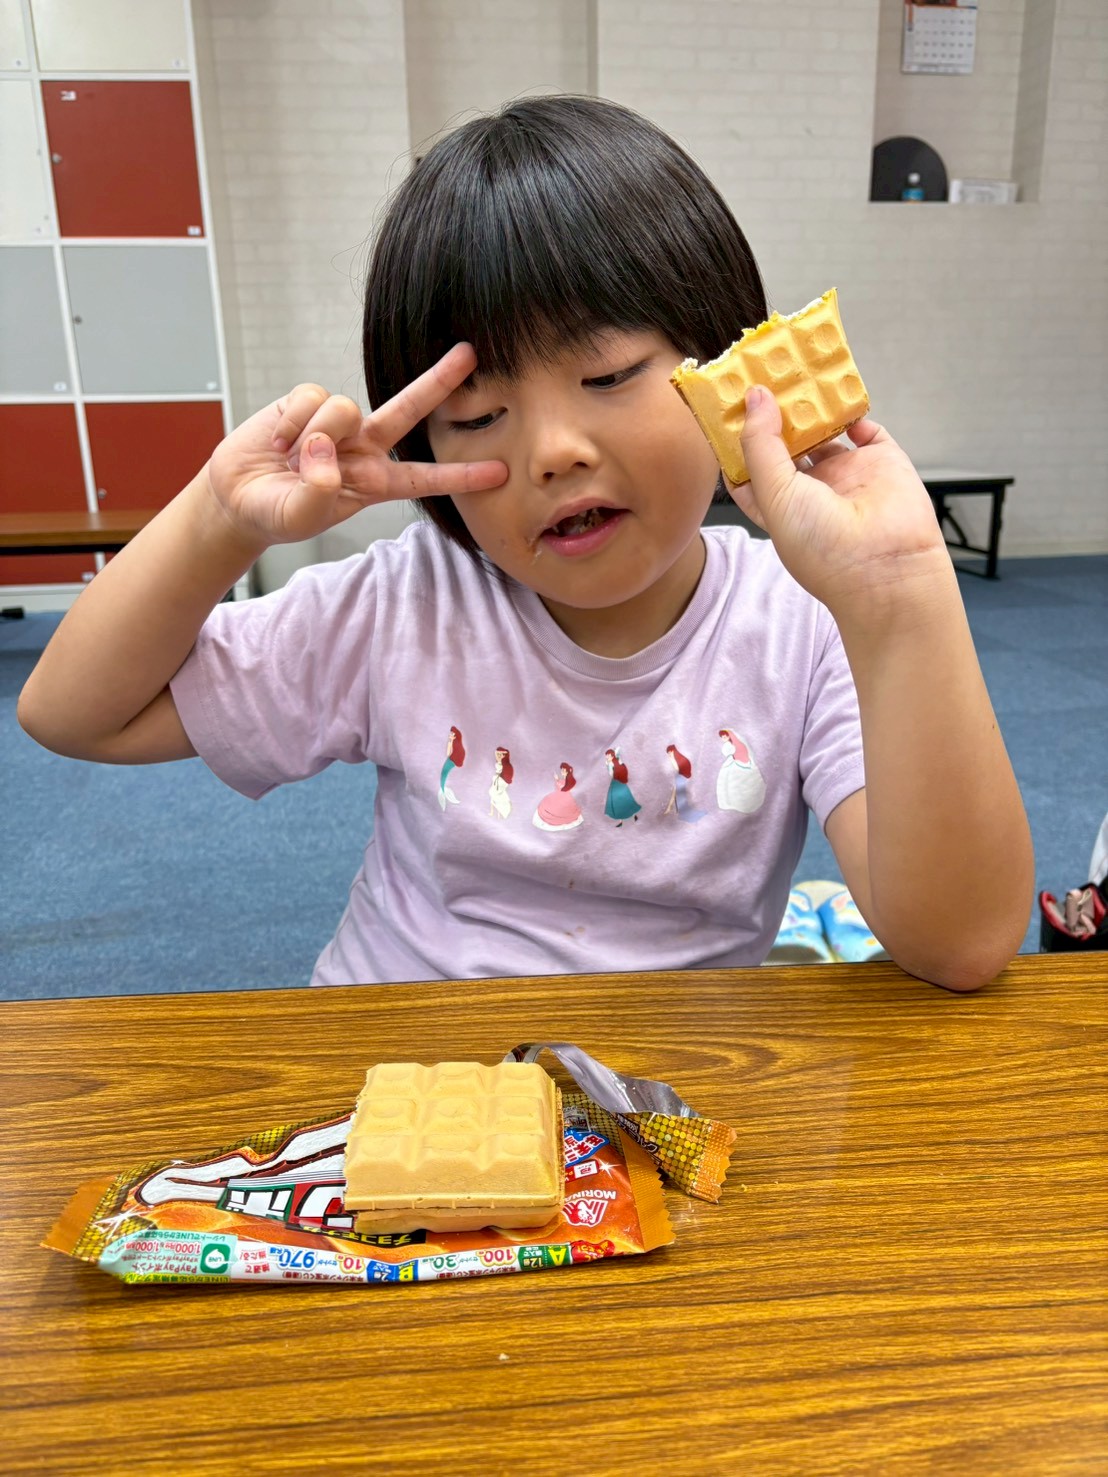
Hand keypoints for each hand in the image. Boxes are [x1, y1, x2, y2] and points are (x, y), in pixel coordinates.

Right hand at [204, 343, 507, 544]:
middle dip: (439, 381)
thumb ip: (316, 490)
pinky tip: (276, 442)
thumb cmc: (276, 513)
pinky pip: (311, 397)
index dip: (461, 475)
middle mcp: (364, 447)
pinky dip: (292, 422)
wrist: (236, 498)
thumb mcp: (300, 516)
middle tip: (469, 354)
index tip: (501, 471)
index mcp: (374, 482)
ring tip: (290, 458)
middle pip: (409, 409)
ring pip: (345, 407)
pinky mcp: (306, 402)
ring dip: (315, 433)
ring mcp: (337, 423)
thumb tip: (324, 448)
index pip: (424, 478)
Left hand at [730, 385, 947, 613]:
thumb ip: (760, 445)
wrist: (887, 568)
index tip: (725, 408)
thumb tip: (755, 397)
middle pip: (786, 444)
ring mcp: (847, 475)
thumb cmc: (822, 547)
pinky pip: (865, 428)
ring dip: (810, 406)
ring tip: (793, 373)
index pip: (750, 471)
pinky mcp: (880, 462)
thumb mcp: (774, 494)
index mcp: (779, 507)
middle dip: (774, 415)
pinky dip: (852, 409)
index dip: (737, 442)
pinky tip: (836, 391)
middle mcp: (812, 491)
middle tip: (760, 376)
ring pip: (824, 431)